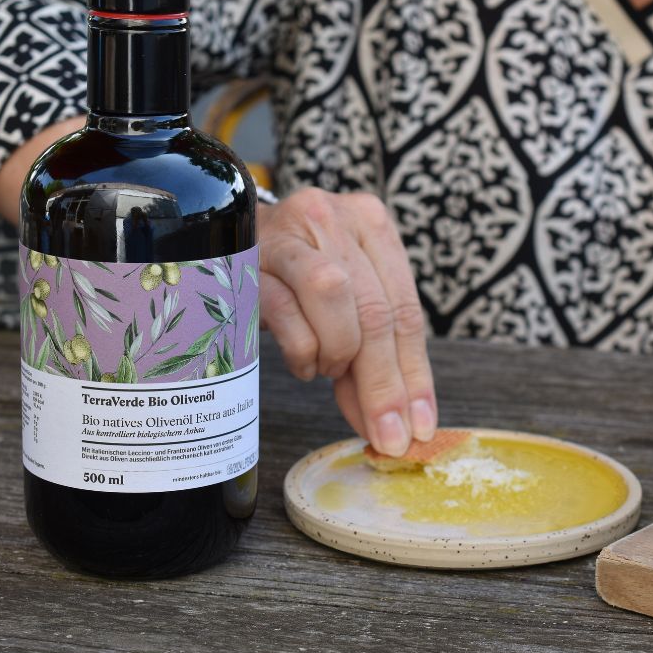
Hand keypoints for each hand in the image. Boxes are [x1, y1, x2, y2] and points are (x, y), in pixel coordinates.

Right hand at [258, 188, 435, 456]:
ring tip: (328, 369)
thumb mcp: (348, 302)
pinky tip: (304, 364)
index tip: (418, 427)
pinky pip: (282, 309)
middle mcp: (331, 218)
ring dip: (337, 351)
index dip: (415, 373)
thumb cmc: (298, 277)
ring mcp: (287, 234)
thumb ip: (373, 354)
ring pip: (331, 295)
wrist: (235, 244)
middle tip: (386, 435)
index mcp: (370, 221)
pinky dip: (300, 350)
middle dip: (383, 383)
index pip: (405, 308)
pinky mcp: (247, 257)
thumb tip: (396, 426)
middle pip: (374, 309)